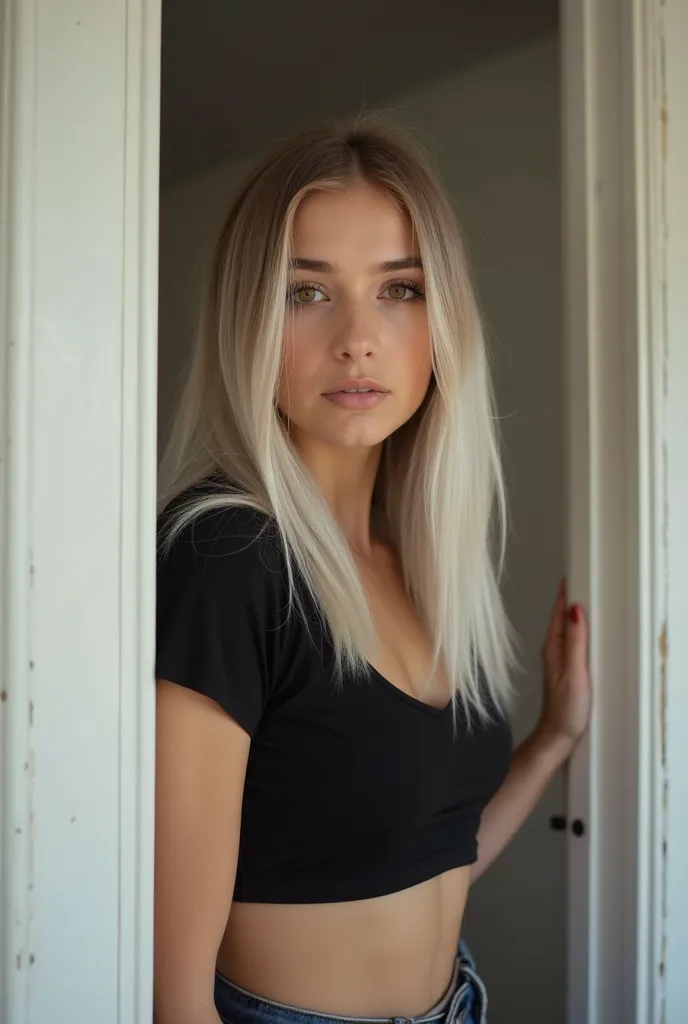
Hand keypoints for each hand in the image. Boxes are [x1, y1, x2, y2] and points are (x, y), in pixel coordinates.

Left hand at [536, 576, 591, 757]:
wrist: (557, 735)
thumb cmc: (565, 709)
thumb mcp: (575, 672)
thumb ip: (576, 642)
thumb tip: (576, 612)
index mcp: (552, 648)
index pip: (559, 613)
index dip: (564, 594)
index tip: (570, 576)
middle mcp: (553, 651)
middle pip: (561, 618)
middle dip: (567, 598)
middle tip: (576, 578)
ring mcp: (558, 660)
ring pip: (565, 629)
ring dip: (571, 613)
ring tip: (580, 595)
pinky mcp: (565, 669)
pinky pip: (570, 641)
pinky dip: (576, 629)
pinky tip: (582, 629)